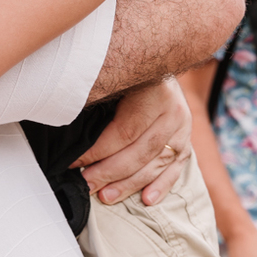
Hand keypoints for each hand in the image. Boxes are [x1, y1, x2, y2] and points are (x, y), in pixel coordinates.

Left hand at [72, 78, 190, 204]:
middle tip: (87, 184)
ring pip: (156, 164)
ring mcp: (183, 129)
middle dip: (110, 172)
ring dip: (130, 184)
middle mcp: (172, 113)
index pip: (123, 133)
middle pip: (139, 152)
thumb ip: (100, 98)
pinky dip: (161, 186)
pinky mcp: (187, 141)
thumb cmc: (128, 70)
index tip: (74, 163)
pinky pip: (176, 168)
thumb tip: (69, 121)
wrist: (161, 57)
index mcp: (153, 94)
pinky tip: (146, 200)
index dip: (97, 152)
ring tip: (106, 196)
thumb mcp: (116, 77)